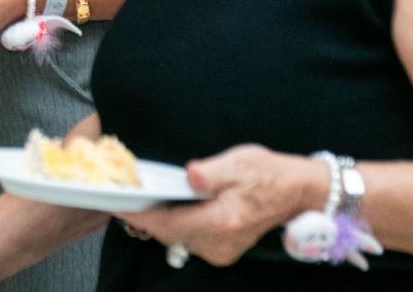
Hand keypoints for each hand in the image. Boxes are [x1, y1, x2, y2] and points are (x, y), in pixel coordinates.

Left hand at [119, 145, 327, 267]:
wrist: (295, 192)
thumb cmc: (266, 173)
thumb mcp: (238, 162)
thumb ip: (211, 172)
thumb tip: (191, 175)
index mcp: (222, 221)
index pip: (168, 225)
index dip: (140, 216)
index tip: (117, 205)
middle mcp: (220, 242)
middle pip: (168, 233)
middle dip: (144, 216)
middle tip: (122, 196)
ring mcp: (221, 249)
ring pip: (176, 237)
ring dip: (158, 220)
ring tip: (140, 198)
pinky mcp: (222, 248)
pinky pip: (188, 238)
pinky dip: (174, 223)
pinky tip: (166, 206)